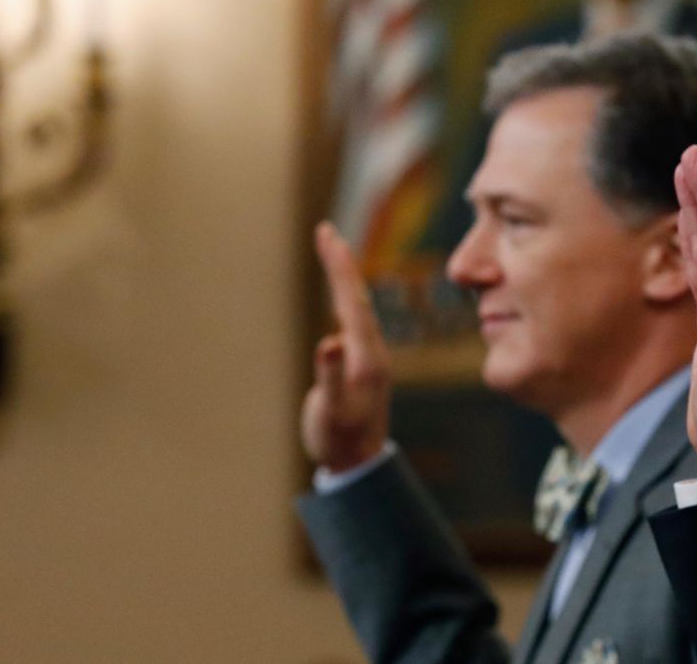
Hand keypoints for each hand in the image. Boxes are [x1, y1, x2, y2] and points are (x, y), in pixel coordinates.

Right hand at [300, 222, 392, 473]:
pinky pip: (353, 320)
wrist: (360, 464)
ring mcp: (367, 357)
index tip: (327, 234)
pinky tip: (341, 294)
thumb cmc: (340, 439)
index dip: (339, 266)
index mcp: (365, 356)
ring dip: (343, 277)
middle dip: (340, 262)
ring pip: (356, 306)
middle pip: (355, 296)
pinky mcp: (362, 365)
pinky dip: (344, 298)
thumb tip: (328, 341)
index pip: (351, 300)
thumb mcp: (332, 411)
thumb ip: (331, 377)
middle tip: (326, 231)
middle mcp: (371, 351)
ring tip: (332, 251)